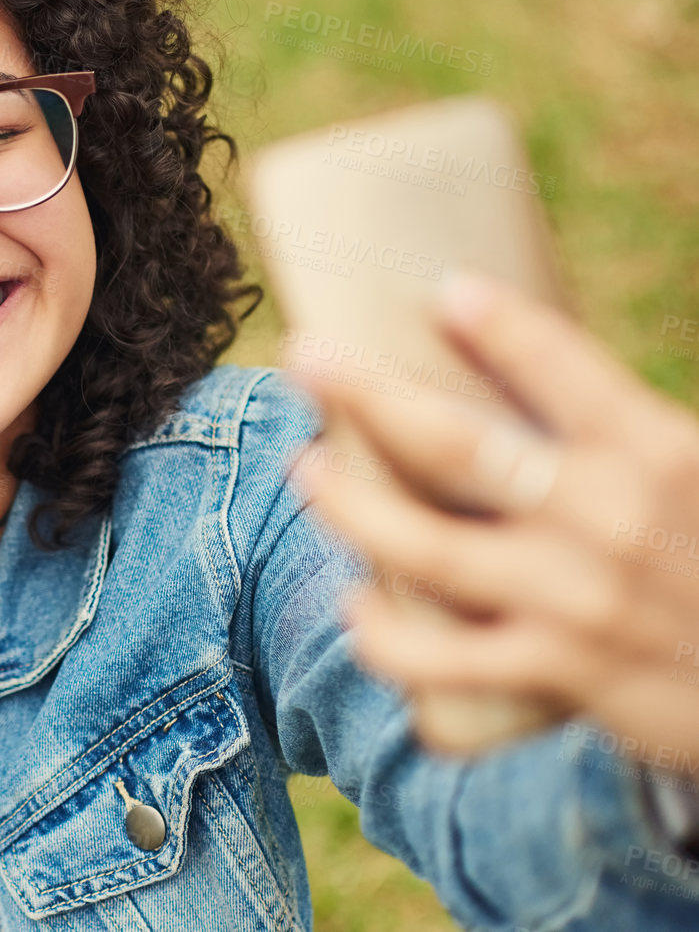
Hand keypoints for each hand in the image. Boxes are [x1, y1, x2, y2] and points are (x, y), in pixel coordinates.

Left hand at [289, 270, 698, 782]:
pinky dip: (387, 637)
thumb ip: (624, 437)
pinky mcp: (564, 673)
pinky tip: (356, 609)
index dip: (501, 325)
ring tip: (305, 468)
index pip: (563, 367)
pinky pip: (446, 659)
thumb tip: (523, 378)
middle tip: (304, 356)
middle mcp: (611, 519)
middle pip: (458, 445)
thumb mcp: (697, 478)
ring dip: (352, 504)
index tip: (445, 290)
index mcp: (657, 454)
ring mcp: (578, 600)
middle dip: (368, 394)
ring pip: (429, 548)